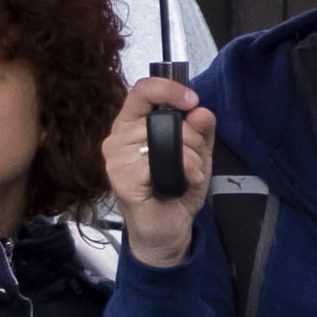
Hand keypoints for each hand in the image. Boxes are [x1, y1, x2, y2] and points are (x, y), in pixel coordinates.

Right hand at [111, 75, 217, 265]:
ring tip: (191, 172)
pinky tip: (183, 181)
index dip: (169, 89)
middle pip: (161, 117)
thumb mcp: (198, 153)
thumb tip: (202, 111)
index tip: (191, 102)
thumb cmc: (175, 189)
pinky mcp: (120, 178)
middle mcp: (118, 139)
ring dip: (189, 155)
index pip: (141, 90)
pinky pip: (156, 160)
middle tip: (197, 156)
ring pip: (161, 137)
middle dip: (191, 135)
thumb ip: (201, 130)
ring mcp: (115, 159)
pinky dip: (180, 169)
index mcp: (132, 126)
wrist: (169, 228)